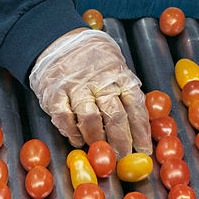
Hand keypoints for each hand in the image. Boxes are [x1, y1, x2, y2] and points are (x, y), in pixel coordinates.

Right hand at [28, 29, 150, 156]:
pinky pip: (64, 119)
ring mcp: (76, 87)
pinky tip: (77, 139)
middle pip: (115, 116)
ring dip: (96, 139)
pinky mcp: (54, 94)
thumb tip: (138, 121)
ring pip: (90, 119)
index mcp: (119, 74)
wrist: (57, 41)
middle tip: (122, 157)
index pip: (135, 106)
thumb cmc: (90, 58)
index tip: (144, 149)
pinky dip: (72, 133)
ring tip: (100, 150)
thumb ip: (124, 89)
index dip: (140, 131)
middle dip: (121, 142)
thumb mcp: (114, 66)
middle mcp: (99, 81)